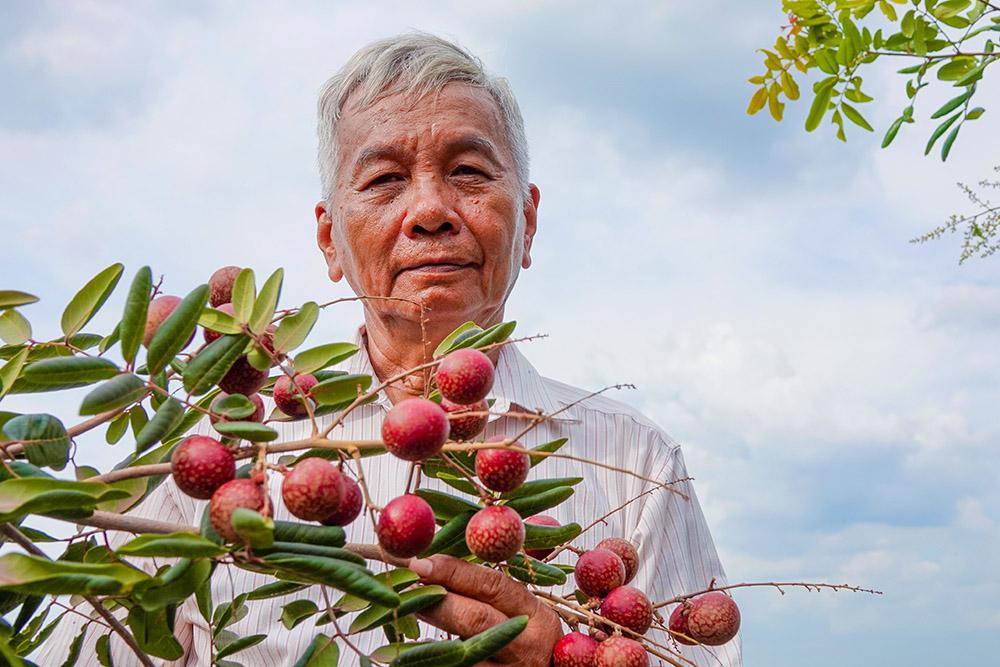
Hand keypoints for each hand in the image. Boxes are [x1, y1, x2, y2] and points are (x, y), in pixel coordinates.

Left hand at [409, 555, 562, 665]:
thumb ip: (489, 590)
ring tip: (406, 615)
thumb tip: (437, 563)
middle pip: (475, 619)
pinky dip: (436, 658)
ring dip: (428, 633)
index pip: (493, 586)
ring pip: (461, 652)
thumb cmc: (528, 638)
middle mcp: (525, 644)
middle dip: (436, 602)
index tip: (422, 562)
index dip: (455, 572)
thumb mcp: (523, 612)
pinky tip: (417, 650)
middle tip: (406, 588)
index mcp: (535, 615)